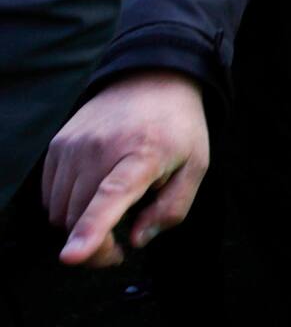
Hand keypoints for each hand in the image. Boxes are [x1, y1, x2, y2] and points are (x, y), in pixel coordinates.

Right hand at [43, 71, 208, 266]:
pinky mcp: (58, 144)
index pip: (112, 195)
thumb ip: (172, 208)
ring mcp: (74, 145)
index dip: (92, 229)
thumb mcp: (195, 166)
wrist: (153, 79)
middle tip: (119, 250)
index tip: (72, 255)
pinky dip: (67, 207)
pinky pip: (50, 195)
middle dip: (96, 247)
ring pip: (60, 211)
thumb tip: (136, 240)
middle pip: (79, 217)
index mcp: (143, 154)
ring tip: (110, 217)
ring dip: (79, 226)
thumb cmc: (177, 127)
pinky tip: (93, 196)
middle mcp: (101, 148)